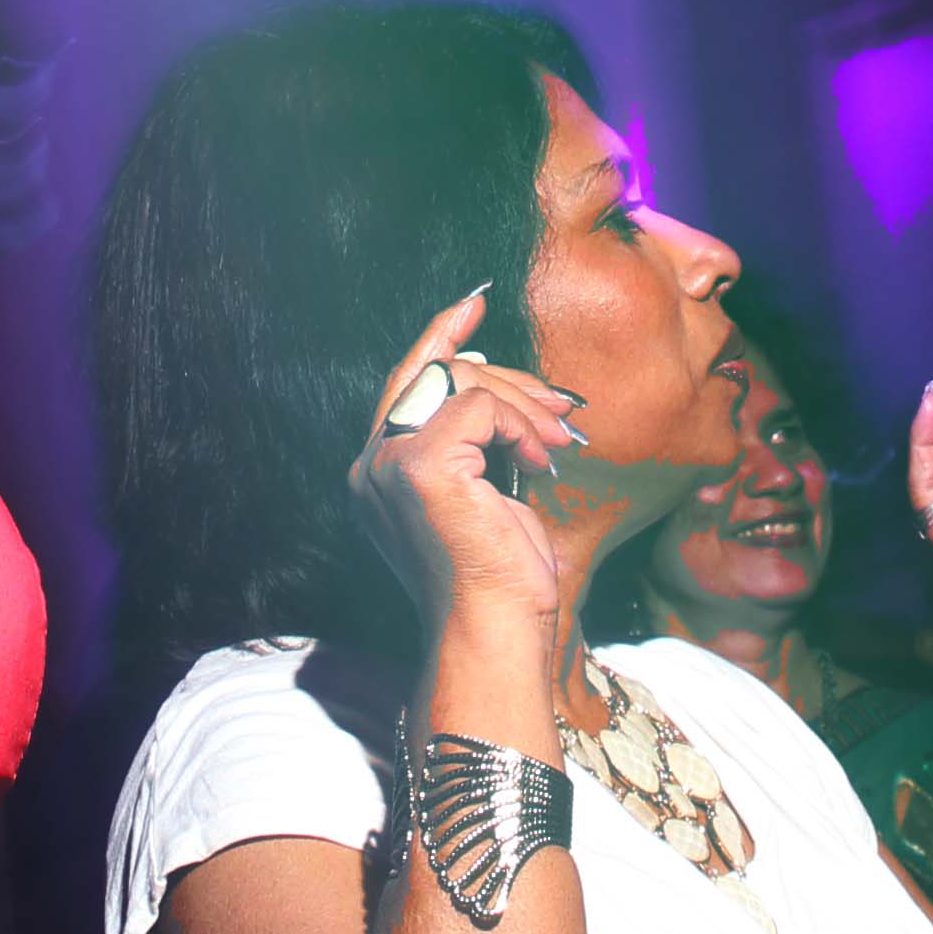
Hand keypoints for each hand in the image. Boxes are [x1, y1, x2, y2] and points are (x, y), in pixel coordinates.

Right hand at [346, 287, 585, 637]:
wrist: (495, 630)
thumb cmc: (500, 576)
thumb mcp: (484, 493)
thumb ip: (473, 440)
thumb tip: (487, 370)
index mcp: (379, 473)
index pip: (403, 382)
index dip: (437, 337)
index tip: (473, 303)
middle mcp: (372, 465)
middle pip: (438, 374)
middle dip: (510, 379)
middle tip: (560, 410)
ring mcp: (389, 464)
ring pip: (462, 382)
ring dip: (524, 405)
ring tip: (557, 441)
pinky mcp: (422, 466)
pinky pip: (481, 405)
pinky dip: (520, 426)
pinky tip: (538, 464)